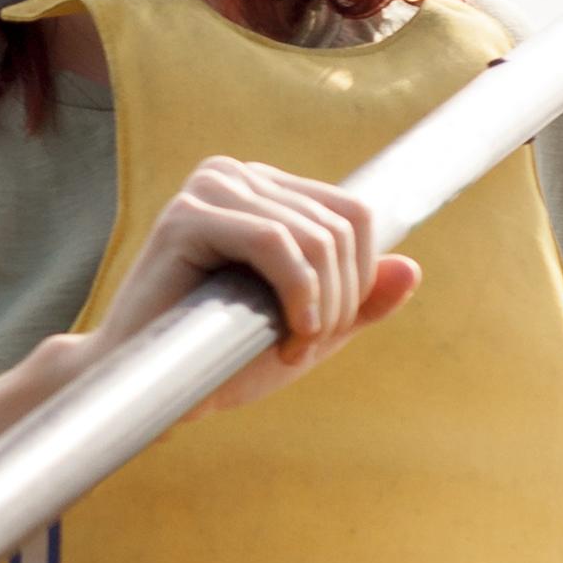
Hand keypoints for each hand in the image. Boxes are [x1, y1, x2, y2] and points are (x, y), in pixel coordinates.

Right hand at [59, 154, 416, 415]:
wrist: (151, 388)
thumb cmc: (221, 357)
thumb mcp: (307, 329)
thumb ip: (358, 302)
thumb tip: (411, 268)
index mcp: (264, 190)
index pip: (352, 213)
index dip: (358, 279)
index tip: (324, 331)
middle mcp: (235, 175)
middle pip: (340, 225)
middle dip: (340, 299)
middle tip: (305, 347)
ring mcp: (209, 189)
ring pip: (314, 236)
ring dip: (321, 305)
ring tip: (291, 348)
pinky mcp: (187, 216)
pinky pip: (276, 242)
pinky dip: (298, 293)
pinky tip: (287, 333)